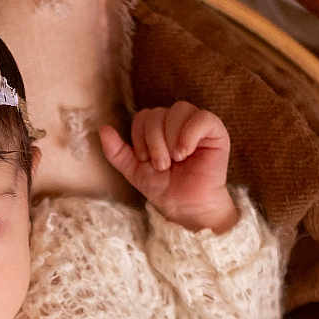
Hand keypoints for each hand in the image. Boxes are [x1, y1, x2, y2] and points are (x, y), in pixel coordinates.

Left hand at [100, 103, 237, 232]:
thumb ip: (117, 151)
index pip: (143, 116)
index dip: (140, 139)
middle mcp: (178, 121)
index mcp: (160, 127)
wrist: (186, 207)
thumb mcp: (134, 170)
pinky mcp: (216, 132)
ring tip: (175, 160)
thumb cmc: (164, 188)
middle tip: (162, 166)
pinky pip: (202, 118)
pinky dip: (189, 134)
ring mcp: (197, 125)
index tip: (146, 161)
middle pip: (158, 113)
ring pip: (178, 110)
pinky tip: (185, 152)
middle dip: (154, 142)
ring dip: (170, 138)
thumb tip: (102, 129)